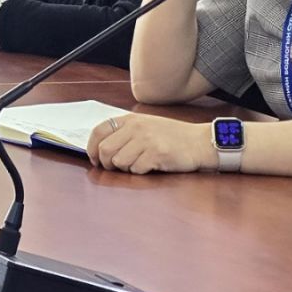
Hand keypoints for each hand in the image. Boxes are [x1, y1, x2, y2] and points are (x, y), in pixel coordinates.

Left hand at [86, 114, 214, 173]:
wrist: (200, 142)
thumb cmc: (172, 137)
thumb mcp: (146, 126)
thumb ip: (125, 133)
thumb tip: (100, 150)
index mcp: (130, 119)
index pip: (98, 131)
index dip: (91, 148)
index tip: (95, 160)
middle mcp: (136, 127)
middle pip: (105, 150)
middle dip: (106, 164)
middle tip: (114, 169)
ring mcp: (146, 140)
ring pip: (119, 162)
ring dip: (125, 169)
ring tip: (137, 165)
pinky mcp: (157, 154)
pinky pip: (136, 169)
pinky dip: (139, 172)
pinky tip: (150, 167)